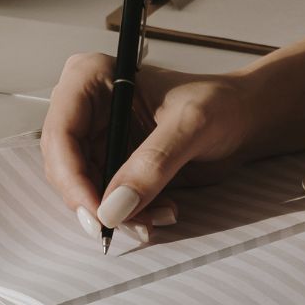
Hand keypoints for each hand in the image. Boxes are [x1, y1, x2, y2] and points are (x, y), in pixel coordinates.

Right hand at [41, 53, 254, 238]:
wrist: (243, 119)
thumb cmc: (220, 103)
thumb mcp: (191, 125)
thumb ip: (153, 163)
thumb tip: (114, 207)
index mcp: (91, 77)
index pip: (61, 133)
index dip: (72, 177)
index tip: (99, 214)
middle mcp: (85, 107)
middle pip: (64, 166)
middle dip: (95, 202)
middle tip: (127, 226)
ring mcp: (96, 137)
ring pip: (82, 189)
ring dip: (116, 213)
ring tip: (158, 216)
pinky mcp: (111, 163)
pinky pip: (105, 199)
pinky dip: (129, 214)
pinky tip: (162, 210)